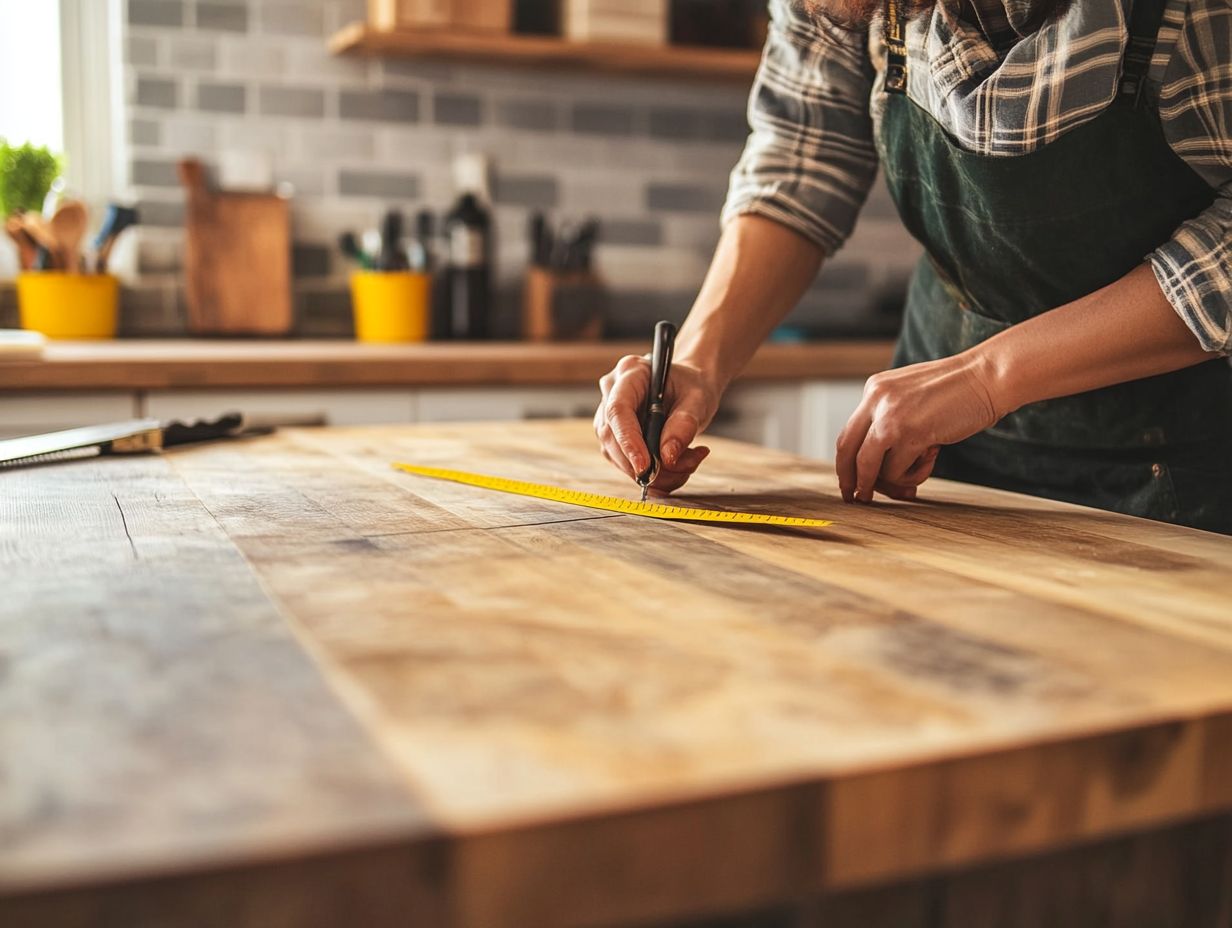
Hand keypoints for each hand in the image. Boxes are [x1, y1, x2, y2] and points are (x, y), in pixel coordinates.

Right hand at [593, 354, 719, 492]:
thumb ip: (684, 425)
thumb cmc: (692, 387)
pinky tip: (677, 466)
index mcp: (631, 373)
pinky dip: (651, 473)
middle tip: (683, 468)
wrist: (687, 388)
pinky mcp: (612, 434)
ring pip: (615, 454)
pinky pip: (623, 461)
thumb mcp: (698, 400)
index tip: (645, 467)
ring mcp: (607, 414)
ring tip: (688, 463)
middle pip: (612, 436)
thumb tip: (667, 458)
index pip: (618, 410)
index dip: (628, 441)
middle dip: (644, 464)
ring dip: (651, 472)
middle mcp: (612, 391)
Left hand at [835, 352, 1004, 502]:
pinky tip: (933, 458)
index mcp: (875, 389)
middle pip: (846, 451)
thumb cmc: (960, 391)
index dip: (849, 463)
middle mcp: (875, 400)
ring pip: (869, 467)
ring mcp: (890, 417)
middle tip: (860, 499)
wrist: (990, 376)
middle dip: (852, 480)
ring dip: (892, 481)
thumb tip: (877, 467)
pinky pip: (896, 472)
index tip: (854, 483)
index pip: (850, 433)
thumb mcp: (913, 396)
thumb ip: (892, 419)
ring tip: (920, 471)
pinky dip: (913, 476)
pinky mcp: (910, 434)